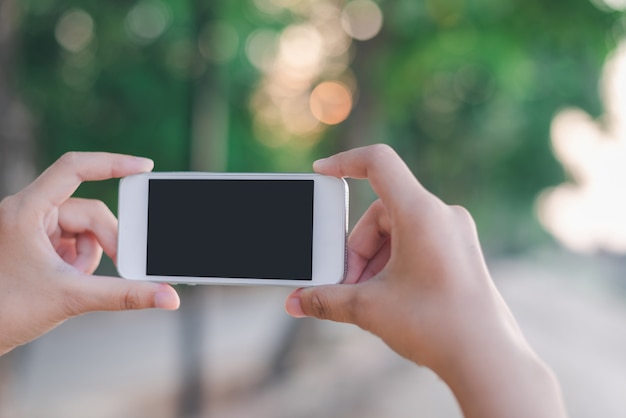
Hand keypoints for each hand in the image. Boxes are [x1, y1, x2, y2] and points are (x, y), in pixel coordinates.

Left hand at [0, 152, 179, 355]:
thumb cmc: (7, 311)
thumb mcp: (72, 298)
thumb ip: (125, 295)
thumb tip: (168, 296)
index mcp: (25, 211)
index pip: (73, 168)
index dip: (112, 163)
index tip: (144, 167)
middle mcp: (28, 210)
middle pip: (90, 210)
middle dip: (107, 240)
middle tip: (121, 264)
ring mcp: (35, 225)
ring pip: (87, 226)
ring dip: (93, 254)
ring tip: (79, 278)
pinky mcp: (40, 240)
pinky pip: (78, 238)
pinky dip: (84, 258)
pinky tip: (73, 276)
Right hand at [285, 144, 565, 417]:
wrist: (488, 360)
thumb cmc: (436, 327)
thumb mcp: (369, 308)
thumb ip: (326, 300)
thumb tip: (296, 302)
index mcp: (421, 213)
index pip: (378, 162)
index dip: (344, 162)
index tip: (321, 173)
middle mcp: (442, 215)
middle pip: (379, 213)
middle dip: (355, 250)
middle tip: (345, 285)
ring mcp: (454, 233)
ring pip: (396, 231)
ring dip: (373, 261)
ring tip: (367, 299)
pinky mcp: (460, 251)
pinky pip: (415, 242)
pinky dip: (394, 262)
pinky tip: (388, 297)